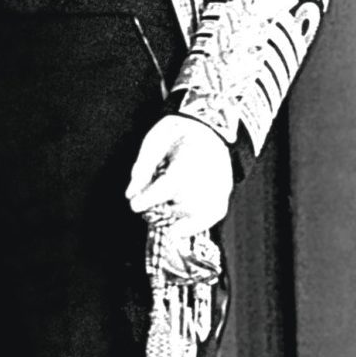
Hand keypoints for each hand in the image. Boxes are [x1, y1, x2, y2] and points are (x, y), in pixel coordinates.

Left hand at [125, 114, 234, 236]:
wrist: (209, 127)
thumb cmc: (179, 132)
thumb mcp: (155, 140)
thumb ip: (143, 167)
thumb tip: (131, 194)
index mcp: (190, 159)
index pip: (169, 186)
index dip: (150, 199)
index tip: (134, 205)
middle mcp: (209, 176)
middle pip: (181, 204)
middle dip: (159, 207)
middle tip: (146, 200)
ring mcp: (220, 186)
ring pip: (194, 214)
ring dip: (174, 214)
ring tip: (163, 202)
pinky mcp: (224, 193)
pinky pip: (211, 217)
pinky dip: (193, 225)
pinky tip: (177, 229)